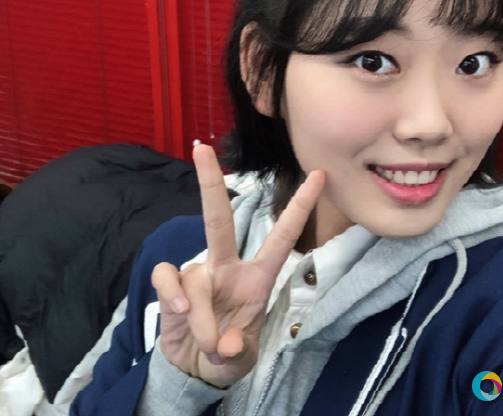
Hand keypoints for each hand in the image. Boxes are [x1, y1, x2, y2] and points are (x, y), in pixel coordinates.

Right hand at [151, 144, 324, 387]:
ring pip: (197, 275)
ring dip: (203, 317)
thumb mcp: (243, 357)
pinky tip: (177, 313)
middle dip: (211, 183)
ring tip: (210, 343)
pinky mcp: (172, 284)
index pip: (283, 236)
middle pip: (219, 218)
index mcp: (258, 277)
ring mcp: (198, 273)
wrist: (196, 369)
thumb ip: (238, 350)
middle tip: (201, 149)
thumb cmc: (229, 352)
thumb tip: (226, 343)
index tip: (319, 175)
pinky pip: (168, 277)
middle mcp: (228, 266)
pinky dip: (172, 296)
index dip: (300, 207)